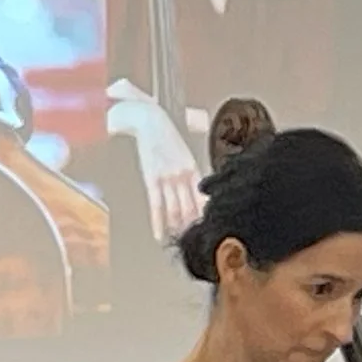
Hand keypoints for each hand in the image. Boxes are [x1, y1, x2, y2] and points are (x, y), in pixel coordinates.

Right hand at [105, 80, 203, 240]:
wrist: (147, 118)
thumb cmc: (164, 129)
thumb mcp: (185, 144)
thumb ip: (192, 158)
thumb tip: (200, 163)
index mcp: (193, 167)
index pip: (204, 196)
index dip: (208, 214)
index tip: (214, 228)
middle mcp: (183, 174)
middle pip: (192, 206)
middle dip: (196, 226)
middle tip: (202, 243)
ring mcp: (168, 178)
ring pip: (176, 209)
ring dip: (179, 228)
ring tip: (182, 244)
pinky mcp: (152, 178)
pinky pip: (157, 204)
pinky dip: (159, 222)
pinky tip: (160, 235)